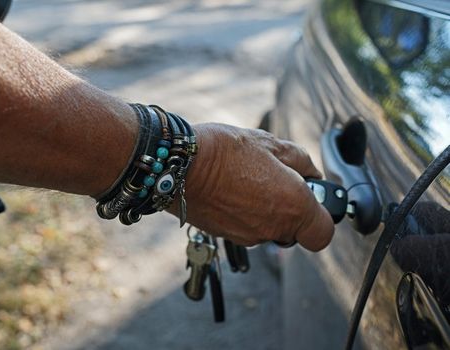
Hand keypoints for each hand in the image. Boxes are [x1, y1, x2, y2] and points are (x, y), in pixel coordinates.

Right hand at [179, 123, 333, 250]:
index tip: (311, 197)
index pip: (322, 233)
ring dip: (264, 210)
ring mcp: (248, 236)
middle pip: (294, 231)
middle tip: (275, 181)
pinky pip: (245, 228)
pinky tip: (231, 190)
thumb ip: (301, 162)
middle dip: (289, 209)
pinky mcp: (226, 236)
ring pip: (268, 229)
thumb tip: (311, 174)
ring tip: (246, 181)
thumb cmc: (225, 152)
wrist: (180, 166)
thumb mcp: (271, 143)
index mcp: (293, 207)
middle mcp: (272, 228)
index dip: (320, 215)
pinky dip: (243, 213)